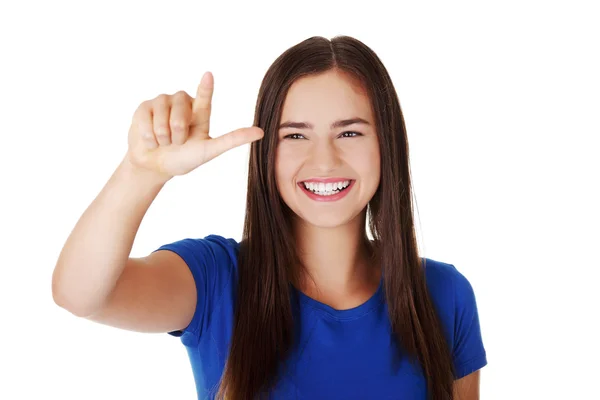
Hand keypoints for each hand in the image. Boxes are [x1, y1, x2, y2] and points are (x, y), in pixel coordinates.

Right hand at [126, 72, 263, 180]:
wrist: (154, 167)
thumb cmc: (183, 159)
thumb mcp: (209, 151)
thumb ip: (232, 140)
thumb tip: (262, 132)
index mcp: (200, 112)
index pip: (204, 97)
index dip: (205, 87)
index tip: (208, 75)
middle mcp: (182, 103)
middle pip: (180, 109)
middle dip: (176, 132)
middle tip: (176, 142)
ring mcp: (162, 103)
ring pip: (162, 111)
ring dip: (162, 135)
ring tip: (164, 141)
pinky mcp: (145, 107)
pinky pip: (145, 117)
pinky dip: (148, 135)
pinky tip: (150, 140)